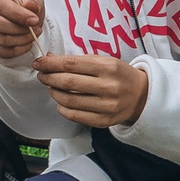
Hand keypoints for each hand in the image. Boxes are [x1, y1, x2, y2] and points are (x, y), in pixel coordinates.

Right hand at [0, 0, 45, 58]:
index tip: (34, 20)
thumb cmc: (24, 6)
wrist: (21, 18)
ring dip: (21, 40)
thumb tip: (31, 5)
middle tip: (35, 30)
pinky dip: (17, 50)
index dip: (18, 14)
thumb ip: (34, 0)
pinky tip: (27, 44)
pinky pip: (1, 51)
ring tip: (33, 36)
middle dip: (19, 29)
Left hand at [36, 53, 150, 127]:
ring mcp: (106, 106)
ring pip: (69, 101)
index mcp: (108, 67)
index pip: (71, 64)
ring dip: (54, 92)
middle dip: (49, 78)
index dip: (51, 64)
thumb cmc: (118, 75)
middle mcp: (108, 87)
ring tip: (50, 87)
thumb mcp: (104, 61)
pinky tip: (60, 101)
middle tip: (41, 75)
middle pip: (68, 83)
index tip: (38, 62)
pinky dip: (62, 108)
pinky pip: (75, 116)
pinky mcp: (103, 121)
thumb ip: (78, 60)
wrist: (141, 95)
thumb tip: (49, 59)